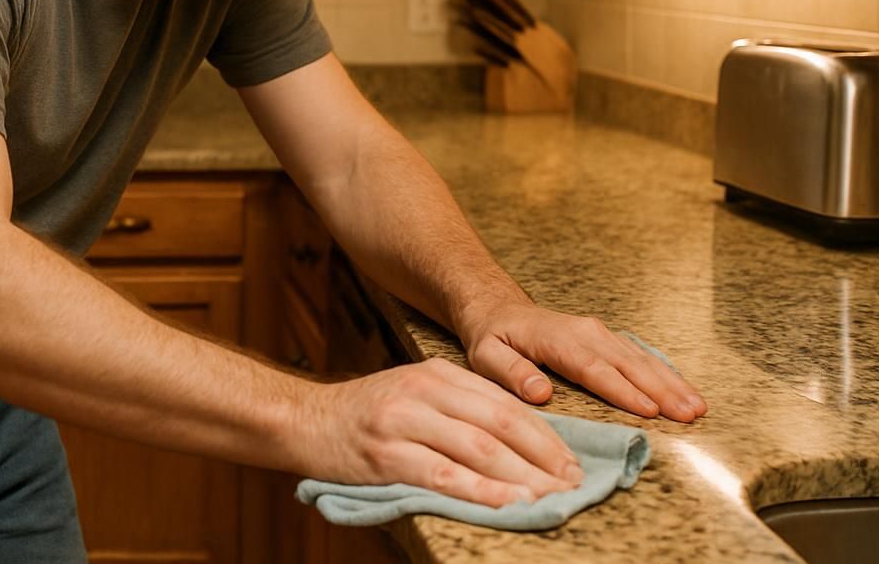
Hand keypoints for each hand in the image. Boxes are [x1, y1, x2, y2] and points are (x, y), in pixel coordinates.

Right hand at [294, 358, 584, 507]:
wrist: (306, 420)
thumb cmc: (368, 414)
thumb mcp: (416, 394)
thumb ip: (460, 408)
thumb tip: (522, 440)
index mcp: (437, 374)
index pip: (505, 404)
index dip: (545, 435)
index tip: (572, 462)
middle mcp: (423, 391)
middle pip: (499, 424)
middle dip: (543, 457)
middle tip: (572, 484)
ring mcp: (404, 422)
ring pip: (476, 449)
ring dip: (520, 477)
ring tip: (549, 499)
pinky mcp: (386, 455)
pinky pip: (443, 475)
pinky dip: (479, 491)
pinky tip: (505, 504)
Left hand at [462, 301, 707, 422]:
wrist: (499, 309)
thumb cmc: (493, 337)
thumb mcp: (486, 355)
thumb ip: (511, 373)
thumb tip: (539, 393)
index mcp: (557, 339)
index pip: (593, 368)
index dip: (622, 390)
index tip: (650, 411)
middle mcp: (585, 333)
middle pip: (628, 363)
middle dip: (661, 389)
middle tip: (690, 414)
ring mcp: (600, 334)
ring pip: (641, 359)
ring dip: (671, 382)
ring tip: (698, 407)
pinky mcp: (607, 339)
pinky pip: (640, 356)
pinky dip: (664, 373)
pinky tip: (684, 390)